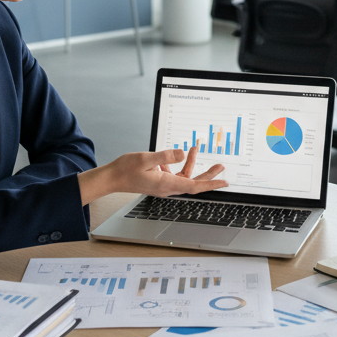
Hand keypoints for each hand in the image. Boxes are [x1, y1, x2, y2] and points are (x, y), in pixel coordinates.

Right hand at [81, 147, 226, 203]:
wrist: (112, 178)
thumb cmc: (126, 169)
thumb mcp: (146, 158)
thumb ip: (165, 156)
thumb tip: (182, 154)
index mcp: (166, 184)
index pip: (194, 186)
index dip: (211, 184)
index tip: (224, 182)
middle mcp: (167, 187)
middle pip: (193, 183)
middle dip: (209, 174)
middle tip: (221, 166)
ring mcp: (163, 185)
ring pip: (184, 177)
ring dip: (193, 164)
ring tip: (196, 149)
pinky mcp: (159, 181)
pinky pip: (174, 174)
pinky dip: (178, 164)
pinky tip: (175, 154)